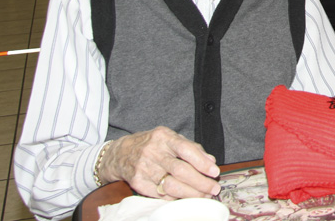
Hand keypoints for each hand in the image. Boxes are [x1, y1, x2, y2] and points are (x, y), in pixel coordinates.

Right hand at [98, 127, 220, 199]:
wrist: (120, 153)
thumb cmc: (152, 145)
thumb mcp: (170, 138)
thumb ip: (191, 148)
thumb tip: (210, 161)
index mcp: (164, 137)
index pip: (186, 149)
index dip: (202, 162)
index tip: (214, 172)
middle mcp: (153, 151)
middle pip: (180, 170)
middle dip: (200, 182)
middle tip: (214, 189)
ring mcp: (144, 168)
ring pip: (171, 185)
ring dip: (191, 193)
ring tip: (204, 196)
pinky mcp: (137, 183)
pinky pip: (161, 195)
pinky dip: (176, 198)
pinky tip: (185, 197)